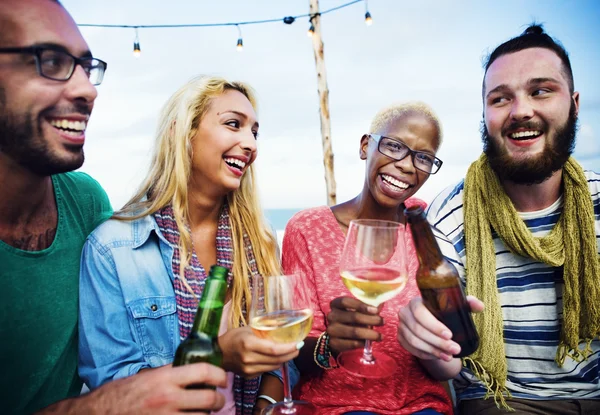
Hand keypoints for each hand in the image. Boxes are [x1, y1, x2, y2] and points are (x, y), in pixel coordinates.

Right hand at [38, 363, 226, 414]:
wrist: (99, 414)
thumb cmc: (122, 394)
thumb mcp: (147, 376)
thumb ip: (170, 372)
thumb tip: (193, 366)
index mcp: (165, 379)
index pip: (204, 372)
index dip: (220, 375)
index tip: (223, 379)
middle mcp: (168, 398)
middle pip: (209, 399)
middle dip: (218, 401)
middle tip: (217, 400)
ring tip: (201, 412)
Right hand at [219, 326, 298, 377]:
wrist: (218, 354)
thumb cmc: (233, 337)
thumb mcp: (248, 329)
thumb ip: (264, 330)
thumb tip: (283, 326)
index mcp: (249, 344)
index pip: (274, 349)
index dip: (289, 348)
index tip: (299, 343)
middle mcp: (249, 358)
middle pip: (277, 360)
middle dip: (291, 354)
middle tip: (299, 347)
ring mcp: (249, 369)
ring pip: (274, 366)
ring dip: (285, 359)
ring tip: (291, 351)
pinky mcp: (249, 376)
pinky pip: (267, 370)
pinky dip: (275, 364)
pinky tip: (277, 357)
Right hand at [326, 296, 383, 355]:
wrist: (339, 336)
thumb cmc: (352, 319)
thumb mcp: (358, 310)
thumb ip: (368, 306)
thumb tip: (381, 303)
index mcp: (335, 304)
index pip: (345, 301)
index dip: (361, 305)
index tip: (376, 310)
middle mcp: (331, 316)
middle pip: (353, 316)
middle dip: (371, 319)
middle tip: (383, 321)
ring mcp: (331, 330)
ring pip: (354, 331)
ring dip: (370, 334)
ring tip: (380, 336)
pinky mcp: (334, 343)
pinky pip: (352, 343)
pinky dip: (363, 343)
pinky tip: (369, 342)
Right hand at [397, 295, 483, 361]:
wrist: (429, 323)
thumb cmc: (443, 313)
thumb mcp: (456, 307)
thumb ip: (468, 304)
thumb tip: (479, 306)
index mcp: (416, 301)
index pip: (420, 313)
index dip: (433, 325)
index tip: (449, 335)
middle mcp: (405, 312)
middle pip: (418, 329)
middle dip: (438, 342)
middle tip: (455, 349)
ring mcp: (401, 326)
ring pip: (414, 341)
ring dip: (433, 350)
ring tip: (449, 356)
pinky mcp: (401, 338)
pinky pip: (411, 349)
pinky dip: (425, 354)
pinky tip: (438, 357)